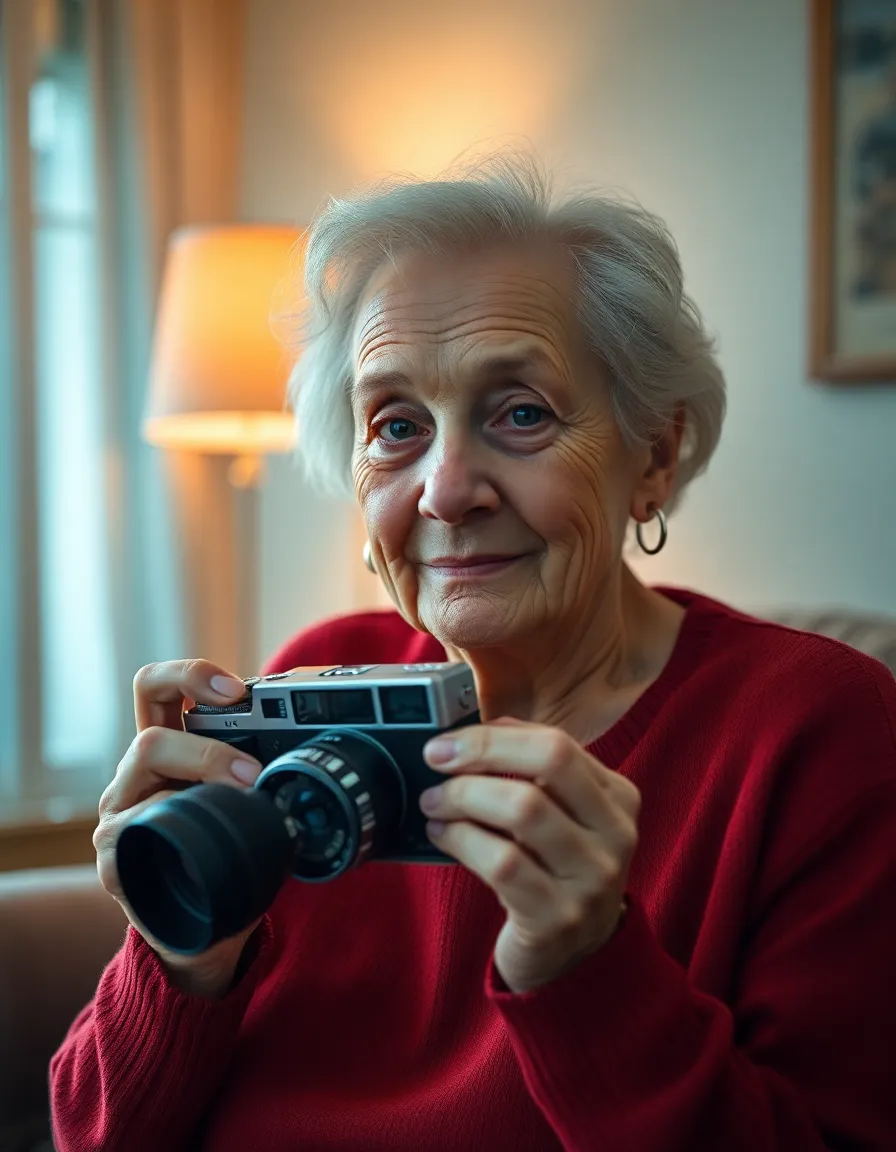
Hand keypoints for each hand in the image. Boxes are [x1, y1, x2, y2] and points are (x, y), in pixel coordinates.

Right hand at [93, 660, 265, 997]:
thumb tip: (322, 754)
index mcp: (169, 750)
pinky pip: (131, 828)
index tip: (239, 689)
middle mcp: (138, 773)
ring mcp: (120, 812)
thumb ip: (264, 775)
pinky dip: (169, 823)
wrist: (201, 932)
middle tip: (251, 766)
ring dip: (202, 767)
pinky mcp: (114, 858)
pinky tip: (193, 842)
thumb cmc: (225, 856)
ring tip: (243, 792)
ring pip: (145, 757)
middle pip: (149, 716)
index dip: (194, 674)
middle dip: (203, 726)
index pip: (160, 688)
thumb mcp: (245, 806)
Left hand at [420, 720, 639, 993]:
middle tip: (436, 762)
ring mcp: (592, 879)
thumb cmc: (554, 871)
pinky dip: (461, 840)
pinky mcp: (558, 918)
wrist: (573, 958)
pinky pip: (502, 862)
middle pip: (548, 764)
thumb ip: (533, 771)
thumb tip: (478, 728)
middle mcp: (616, 835)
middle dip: (481, 754)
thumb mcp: (563, 817)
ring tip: (434, 803)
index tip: (450, 741)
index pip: (558, 743)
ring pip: (523, 809)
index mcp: (618, 798)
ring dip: (464, 798)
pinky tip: (442, 835)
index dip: (496, 735)